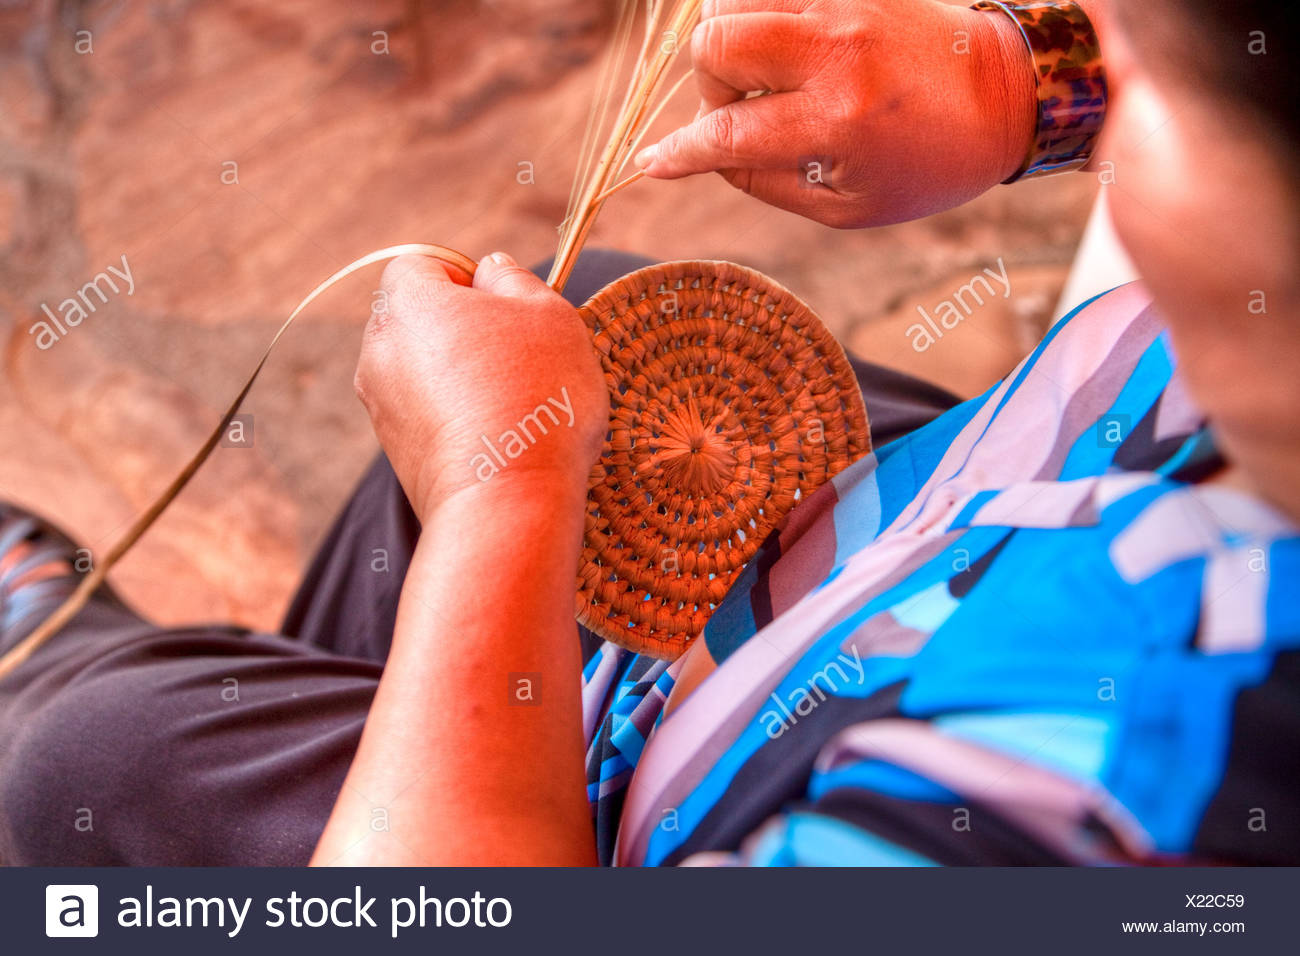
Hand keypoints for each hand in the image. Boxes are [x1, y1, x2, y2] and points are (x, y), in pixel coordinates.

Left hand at [354, 253, 607, 521]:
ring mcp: (381, 406)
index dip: (469, 277)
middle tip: (521, 355)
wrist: (505, 501)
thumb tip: (492, 270)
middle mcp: (379, 350)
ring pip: (427, 370)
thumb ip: (515, 278)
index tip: (508, 309)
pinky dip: (460, 417)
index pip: (423, 263)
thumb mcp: (547, 313)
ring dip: (465, 377)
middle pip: (422, 319)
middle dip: (467, 329)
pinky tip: (500, 439)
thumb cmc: (534, 395)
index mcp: (406, 301)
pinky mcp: (396, 454)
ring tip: (516, 404)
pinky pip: (430, 415)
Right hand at [635, 0, 1035, 226]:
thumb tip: (707, 156)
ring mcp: (845, 6)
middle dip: (710, 84)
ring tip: (765, 73)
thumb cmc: (927, 164)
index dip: (681, 153)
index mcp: (838, 121)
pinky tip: (783, 44)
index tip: (654, 162)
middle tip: (743, 108)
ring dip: (731, 40)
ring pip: (734, 0)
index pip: (728, 133)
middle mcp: (837, 53)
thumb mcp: (848, 204)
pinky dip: (758, 11)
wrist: (1006, 94)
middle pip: (715, 43)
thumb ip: (768, 181)